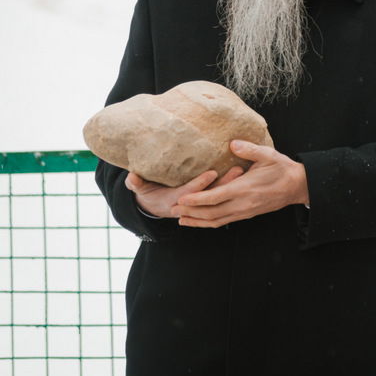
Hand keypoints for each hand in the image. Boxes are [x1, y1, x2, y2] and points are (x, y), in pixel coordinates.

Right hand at [125, 165, 244, 218]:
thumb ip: (137, 183)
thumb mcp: (140, 189)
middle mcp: (191, 203)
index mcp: (175, 199)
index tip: (212, 172)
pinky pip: (219, 196)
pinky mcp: (204, 202)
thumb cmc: (148, 193)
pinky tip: (241, 176)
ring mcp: (198, 204)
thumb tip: (132, 176)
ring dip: (231, 184)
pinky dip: (229, 188)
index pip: (191, 192)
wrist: (153, 206)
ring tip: (243, 169)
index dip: (201, 184)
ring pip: (218, 195)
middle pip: (210, 195)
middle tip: (237, 170)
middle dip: (224, 184)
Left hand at [174, 140, 308, 228]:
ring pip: (217, 221)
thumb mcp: (267, 154)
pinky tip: (201, 221)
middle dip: (190, 213)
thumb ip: (249, 149)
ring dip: (198, 222)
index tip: (181, 199)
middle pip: (211, 213)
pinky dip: (210, 223)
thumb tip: (232, 143)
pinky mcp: (247, 214)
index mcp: (244, 189)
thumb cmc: (282, 168)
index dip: (196, 200)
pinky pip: (225, 221)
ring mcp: (245, 211)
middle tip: (172, 211)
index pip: (215, 198)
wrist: (297, 186)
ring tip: (181, 220)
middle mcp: (242, 204)